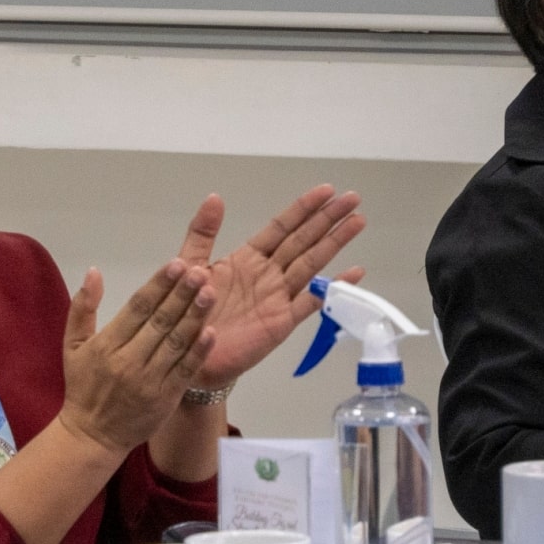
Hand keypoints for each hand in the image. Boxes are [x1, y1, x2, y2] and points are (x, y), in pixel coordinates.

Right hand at [57, 260, 217, 455]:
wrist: (93, 435)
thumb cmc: (83, 386)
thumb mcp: (71, 345)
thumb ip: (82, 308)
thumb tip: (93, 272)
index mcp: (106, 344)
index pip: (137, 308)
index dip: (158, 285)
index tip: (176, 264)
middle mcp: (128, 360)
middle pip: (160, 321)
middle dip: (181, 294)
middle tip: (201, 270)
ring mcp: (149, 379)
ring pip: (176, 342)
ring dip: (195, 316)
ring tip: (210, 292)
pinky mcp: (166, 397)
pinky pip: (185, 370)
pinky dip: (199, 351)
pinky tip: (212, 331)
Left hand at [174, 188, 366, 389]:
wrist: (185, 353)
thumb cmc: (186, 310)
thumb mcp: (189, 265)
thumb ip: (202, 233)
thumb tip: (214, 197)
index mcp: (247, 259)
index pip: (281, 228)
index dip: (303, 209)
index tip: (326, 190)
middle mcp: (267, 274)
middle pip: (303, 240)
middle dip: (328, 219)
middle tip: (353, 198)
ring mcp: (277, 296)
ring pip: (312, 263)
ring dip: (335, 242)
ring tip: (358, 221)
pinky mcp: (282, 321)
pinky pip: (313, 301)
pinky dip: (334, 287)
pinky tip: (355, 272)